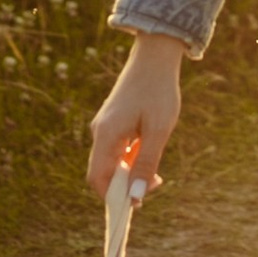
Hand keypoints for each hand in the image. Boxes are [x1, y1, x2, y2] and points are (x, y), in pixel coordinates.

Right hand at [85, 34, 185, 197]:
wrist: (155, 57)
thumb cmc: (159, 92)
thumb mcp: (158, 130)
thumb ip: (146, 163)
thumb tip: (135, 196)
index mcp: (106, 135)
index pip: (98, 179)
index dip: (114, 196)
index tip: (140, 200)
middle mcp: (99, 132)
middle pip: (103, 172)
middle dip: (125, 184)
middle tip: (155, 181)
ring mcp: (104, 126)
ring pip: (111, 161)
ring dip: (131, 170)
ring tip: (156, 165)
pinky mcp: (112, 121)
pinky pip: (116, 149)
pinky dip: (131, 156)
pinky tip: (150, 146)